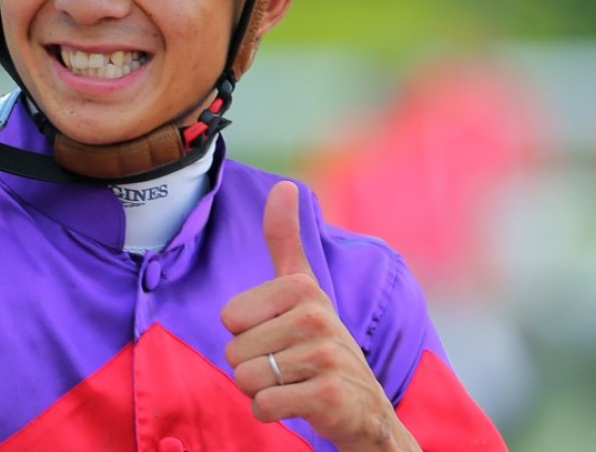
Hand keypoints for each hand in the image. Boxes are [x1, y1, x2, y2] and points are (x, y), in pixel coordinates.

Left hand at [219, 181, 420, 450]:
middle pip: (234, 351)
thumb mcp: (303, 289)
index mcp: (303, 288)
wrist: (365, 408)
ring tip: (293, 383)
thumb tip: (283, 184)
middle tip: (287, 365)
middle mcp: (317, 316)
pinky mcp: (329, 395)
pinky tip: (298, 404)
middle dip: (252, 366)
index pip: (230, 317)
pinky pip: (264, 405)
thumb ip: (285, 239)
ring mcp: (326, 356)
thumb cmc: (320, 343)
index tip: (278, 334)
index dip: (246, 334)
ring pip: (246, 379)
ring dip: (261, 390)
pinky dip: (270, 412)